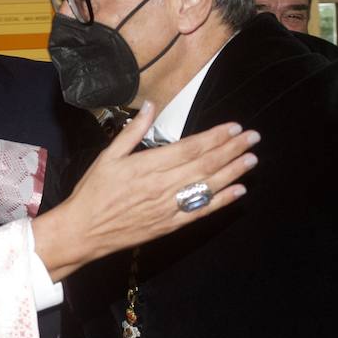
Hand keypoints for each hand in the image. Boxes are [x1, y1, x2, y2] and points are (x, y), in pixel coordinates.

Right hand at [32, 102, 257, 282]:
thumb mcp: (108, 156)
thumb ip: (132, 131)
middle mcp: (163, 186)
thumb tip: (149, 106)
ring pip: (208, 186)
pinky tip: (238, 191)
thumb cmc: (94, 192)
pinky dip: (222, 200)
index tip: (234, 127)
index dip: (216, 137)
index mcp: (149, 165)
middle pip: (206, 164)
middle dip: (232, 149)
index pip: (191, 147)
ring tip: (252, 159)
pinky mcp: (170, 224)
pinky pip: (201, 211)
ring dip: (233, 171)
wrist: (84, 231)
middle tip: (253, 138)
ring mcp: (169, 207)